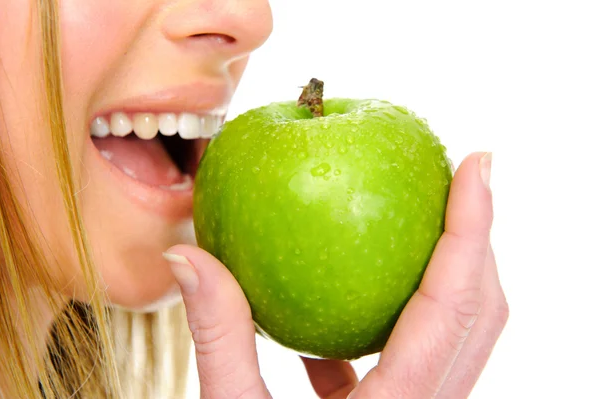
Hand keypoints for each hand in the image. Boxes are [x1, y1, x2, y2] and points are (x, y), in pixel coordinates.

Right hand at [164, 152, 507, 398]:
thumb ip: (217, 336)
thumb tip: (188, 258)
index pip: (455, 299)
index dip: (474, 225)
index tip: (479, 161)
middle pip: (482, 310)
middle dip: (479, 237)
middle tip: (462, 178)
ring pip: (463, 328)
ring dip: (451, 269)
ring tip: (426, 222)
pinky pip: (418, 350)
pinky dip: (400, 312)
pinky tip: (350, 306)